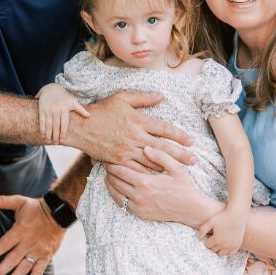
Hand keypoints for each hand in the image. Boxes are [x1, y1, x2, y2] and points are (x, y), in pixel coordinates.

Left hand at [0, 194, 65, 274]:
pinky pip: (39, 271)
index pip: (5, 244)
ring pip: (24, 268)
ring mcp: (38, 251)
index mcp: (21, 230)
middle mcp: (29, 242)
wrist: (60, 212)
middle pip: (12, 259)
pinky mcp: (46, 256)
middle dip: (0, 272)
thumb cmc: (37, 208)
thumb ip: (6, 201)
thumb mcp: (21, 202)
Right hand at [38, 85, 89, 144]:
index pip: (64, 123)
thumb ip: (80, 109)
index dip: (63, 132)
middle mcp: (56, 109)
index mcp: (65, 108)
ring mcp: (48, 109)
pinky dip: (42, 128)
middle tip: (56, 143)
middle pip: (55, 125)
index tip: (63, 140)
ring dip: (48, 134)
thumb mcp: (73, 101)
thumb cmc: (64, 97)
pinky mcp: (42, 109)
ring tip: (49, 141)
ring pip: (48, 124)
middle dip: (55, 135)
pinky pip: (41, 120)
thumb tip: (89, 116)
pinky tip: (43, 135)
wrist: (51, 88)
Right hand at [68, 90, 195, 167]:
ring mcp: (127, 150)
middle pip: (162, 147)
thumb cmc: (102, 110)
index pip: (164, 129)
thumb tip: (161, 96)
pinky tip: (159, 178)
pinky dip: (149, 174)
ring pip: (152, 160)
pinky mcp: (119, 161)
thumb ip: (142, 98)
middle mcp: (135, 136)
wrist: (81, 127)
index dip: (180, 135)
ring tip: (182, 171)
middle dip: (180, 154)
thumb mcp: (122, 98)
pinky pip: (137, 169)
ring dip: (168, 166)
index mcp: (138, 121)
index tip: (191, 141)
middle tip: (194, 160)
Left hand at [105, 146, 217, 228]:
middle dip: (108, 172)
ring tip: (108, 176)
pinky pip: (121, 204)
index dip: (111, 163)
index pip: (120, 171)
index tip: (108, 157)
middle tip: (106, 164)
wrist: (190, 209)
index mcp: (144, 182)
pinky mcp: (139, 214)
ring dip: (110, 184)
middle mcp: (138, 195)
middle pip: (114, 182)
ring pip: (115, 194)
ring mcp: (137, 206)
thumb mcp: (175, 168)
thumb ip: (160, 156)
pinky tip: (116, 188)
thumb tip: (145, 147)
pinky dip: (116, 195)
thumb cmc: (184, 187)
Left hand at [199, 205, 249, 255]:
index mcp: (216, 239)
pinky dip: (227, 252)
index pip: (207, 245)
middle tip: (215, 238)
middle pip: (214, 250)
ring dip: (219, 249)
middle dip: (213, 245)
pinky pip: (230, 254)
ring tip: (220, 241)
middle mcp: (224, 244)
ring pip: (221, 253)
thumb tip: (199, 238)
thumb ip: (203, 230)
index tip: (210, 235)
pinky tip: (226, 246)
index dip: (208, 240)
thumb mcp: (211, 221)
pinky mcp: (237, 245)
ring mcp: (231, 246)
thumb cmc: (223, 217)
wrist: (237, 214)